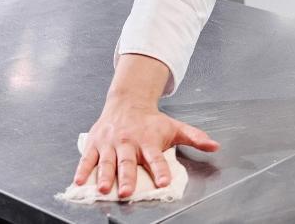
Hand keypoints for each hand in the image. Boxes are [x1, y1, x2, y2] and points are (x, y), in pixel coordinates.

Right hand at [73, 55, 218, 197]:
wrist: (127, 102)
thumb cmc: (151, 120)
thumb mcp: (174, 127)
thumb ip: (194, 137)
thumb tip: (215, 146)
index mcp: (148, 140)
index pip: (156, 158)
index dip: (160, 170)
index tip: (163, 182)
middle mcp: (129, 142)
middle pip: (128, 162)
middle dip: (127, 177)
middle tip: (127, 192)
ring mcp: (110, 143)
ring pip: (106, 161)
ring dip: (104, 175)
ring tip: (102, 188)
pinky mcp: (95, 143)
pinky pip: (87, 158)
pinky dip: (82, 169)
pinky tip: (79, 182)